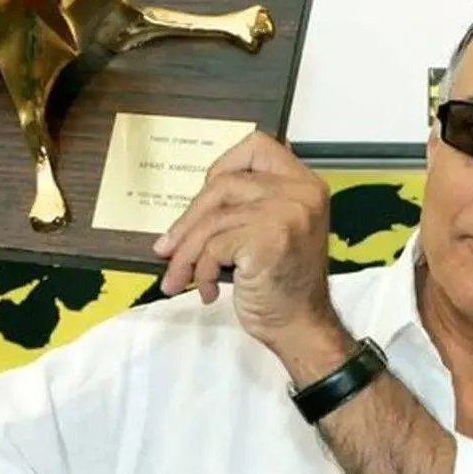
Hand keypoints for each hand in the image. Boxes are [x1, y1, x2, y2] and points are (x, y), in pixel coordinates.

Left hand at [152, 131, 339, 347]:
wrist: (301, 327)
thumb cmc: (282, 285)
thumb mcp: (272, 230)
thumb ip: (246, 206)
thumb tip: (189, 210)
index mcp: (304, 184)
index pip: (256, 147)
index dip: (221, 167)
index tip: (202, 201)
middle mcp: (301, 193)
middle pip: (224, 184)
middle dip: (189, 220)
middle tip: (168, 249)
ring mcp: (288, 214)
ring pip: (214, 219)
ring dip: (187, 252)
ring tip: (179, 277)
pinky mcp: (270, 239)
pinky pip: (214, 245)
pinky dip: (201, 269)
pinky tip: (208, 289)